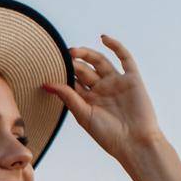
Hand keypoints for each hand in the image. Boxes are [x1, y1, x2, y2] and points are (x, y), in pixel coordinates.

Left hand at [40, 34, 165, 163]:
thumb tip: (46, 84)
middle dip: (73, 63)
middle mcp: (101, 89)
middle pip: (84, 70)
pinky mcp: (132, 79)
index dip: (63, 73)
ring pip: (100, 62)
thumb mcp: (83, 115)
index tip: (50, 67)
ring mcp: (116, 83)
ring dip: (87, 54)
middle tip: (61, 57)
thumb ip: (68, 97)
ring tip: (73, 51)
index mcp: (88, 99)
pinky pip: (125, 58)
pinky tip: (104, 38)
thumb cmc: (107, 135)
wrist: (134, 143)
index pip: (73, 81)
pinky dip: (116, 47)